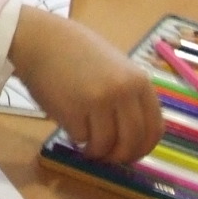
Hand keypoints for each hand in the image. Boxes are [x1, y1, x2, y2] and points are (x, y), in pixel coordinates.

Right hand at [8, 8, 161, 163]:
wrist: (43, 40)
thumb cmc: (78, 53)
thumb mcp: (116, 68)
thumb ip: (129, 96)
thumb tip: (134, 136)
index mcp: (139, 82)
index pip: (154, 129)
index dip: (144, 149)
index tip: (132, 154)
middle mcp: (123, 92)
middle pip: (132, 142)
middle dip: (120, 156)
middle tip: (108, 158)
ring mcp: (99, 101)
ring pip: (106, 146)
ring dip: (96, 151)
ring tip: (86, 143)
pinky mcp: (73, 110)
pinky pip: (81, 138)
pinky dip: (76, 137)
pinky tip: (70, 124)